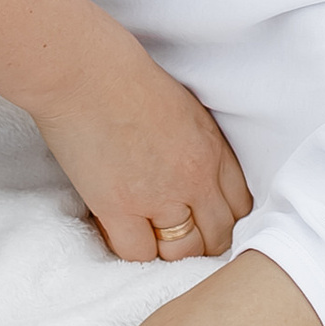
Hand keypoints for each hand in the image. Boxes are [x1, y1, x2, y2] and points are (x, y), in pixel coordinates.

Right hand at [34, 39, 255, 264]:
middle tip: (180, 238)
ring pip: (182, 252)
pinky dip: (132, 250)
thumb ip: (197, 144)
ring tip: (150, 237)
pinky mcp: (119, 208)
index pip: (240, 206)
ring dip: (169, 251)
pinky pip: (140, 254)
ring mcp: (159, 196)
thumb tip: (190, 173)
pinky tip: (120, 231)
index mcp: (213, 149)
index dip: (224, 220)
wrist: (84, 71)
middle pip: (217, 235)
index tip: (208, 222)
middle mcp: (194, 178)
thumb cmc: (124, 76)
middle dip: (202, 242)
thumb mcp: (184, 107)